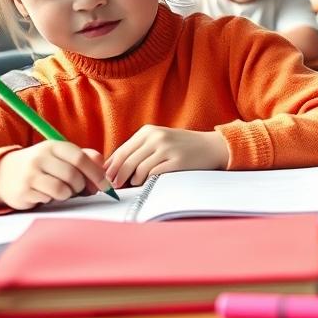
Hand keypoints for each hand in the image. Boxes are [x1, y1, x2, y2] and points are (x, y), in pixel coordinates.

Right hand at [0, 142, 109, 209]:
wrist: (4, 174)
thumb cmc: (42, 166)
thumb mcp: (61, 156)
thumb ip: (85, 159)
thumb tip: (104, 171)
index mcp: (54, 146)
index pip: (81, 158)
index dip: (96, 174)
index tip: (105, 186)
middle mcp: (40, 158)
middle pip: (73, 176)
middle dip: (82, 187)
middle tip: (80, 190)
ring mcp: (30, 174)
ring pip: (62, 190)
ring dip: (68, 194)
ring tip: (62, 191)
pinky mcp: (23, 191)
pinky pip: (49, 199)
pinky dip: (53, 199)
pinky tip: (47, 194)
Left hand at [105, 126, 228, 187]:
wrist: (212, 146)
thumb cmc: (183, 146)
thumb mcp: (160, 140)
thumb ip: (139, 149)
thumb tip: (113, 167)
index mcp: (149, 131)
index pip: (121, 150)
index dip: (111, 166)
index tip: (106, 177)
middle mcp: (156, 137)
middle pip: (126, 160)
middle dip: (117, 176)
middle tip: (114, 186)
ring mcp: (167, 149)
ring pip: (138, 168)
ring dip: (132, 180)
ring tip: (133, 184)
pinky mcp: (176, 161)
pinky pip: (153, 174)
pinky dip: (146, 181)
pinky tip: (146, 183)